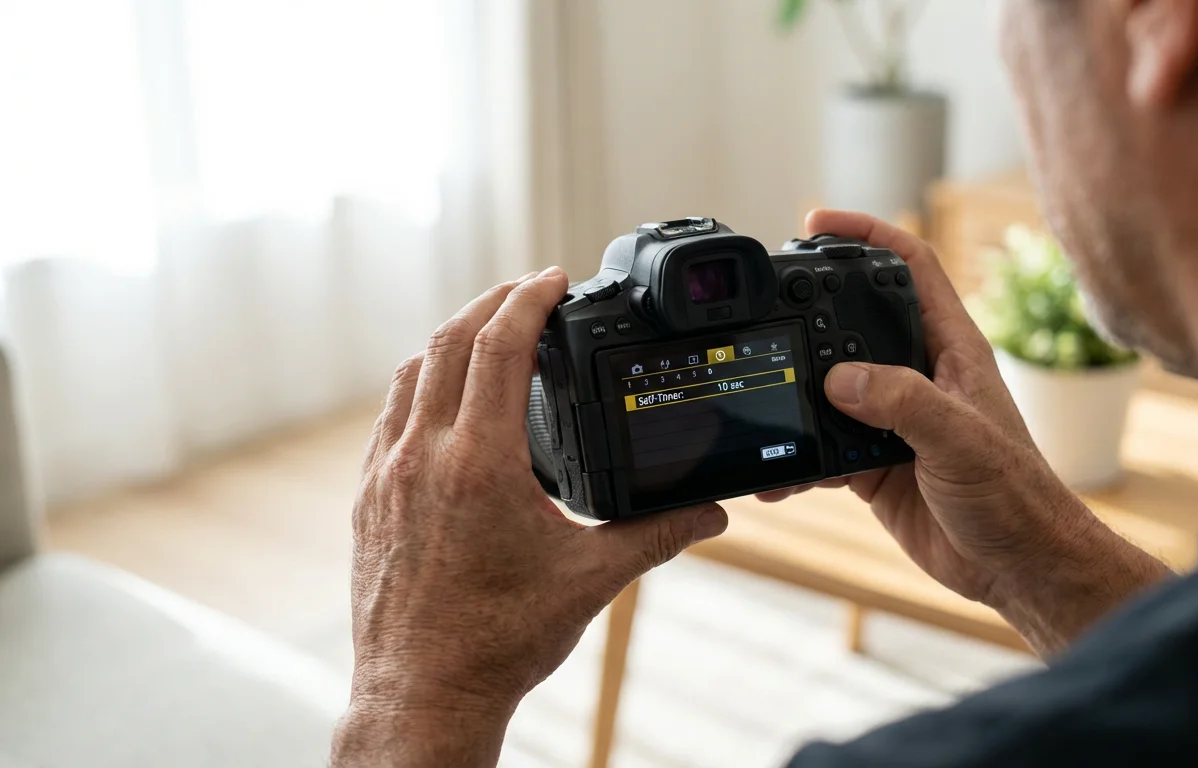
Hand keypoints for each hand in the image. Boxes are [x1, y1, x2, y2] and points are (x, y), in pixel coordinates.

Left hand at [332, 268, 727, 766]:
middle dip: (490, 304)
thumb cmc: (499, 641)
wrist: (424, 693)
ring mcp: (386, 476)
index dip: (528, 301)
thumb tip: (712, 515)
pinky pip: (389, 418)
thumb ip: (656, 535)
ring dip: (451, 341)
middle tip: (527, 291)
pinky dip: (420, 387)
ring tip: (488, 334)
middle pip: (448, 343)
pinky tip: (445, 402)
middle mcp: (423, 457)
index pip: (498, 347)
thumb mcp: (591, 580)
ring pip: (410, 375)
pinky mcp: (369, 499)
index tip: (552, 280)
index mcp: (480, 463)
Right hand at [759, 211, 1167, 654]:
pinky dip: (796, 459)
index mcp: (951, 349)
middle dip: (812, 309)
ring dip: (796, 392)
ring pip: (831, 387)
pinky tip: (776, 475)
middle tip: (769, 306)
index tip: (816, 223)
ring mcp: (894, 420)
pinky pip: (822, 448)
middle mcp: (919, 376)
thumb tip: (840, 379)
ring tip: (763, 395)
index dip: (866, 234)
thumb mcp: (961, 439)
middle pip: (856, 320)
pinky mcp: (874, 464)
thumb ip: (903, 402)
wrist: (1016, 567)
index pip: (909, 266)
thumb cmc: (1015, 497)